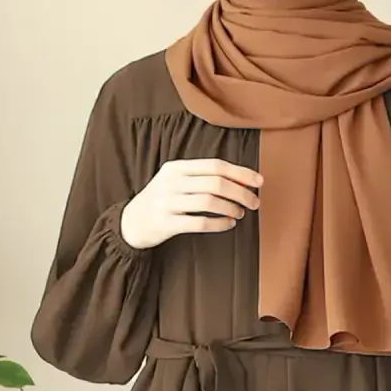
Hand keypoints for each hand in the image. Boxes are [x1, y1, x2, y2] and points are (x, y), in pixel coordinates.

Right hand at [120, 158, 262, 249]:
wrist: (132, 222)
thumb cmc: (162, 200)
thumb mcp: (175, 181)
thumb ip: (201, 177)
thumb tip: (240, 180)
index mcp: (176, 168)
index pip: (215, 166)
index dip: (240, 173)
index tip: (259, 182)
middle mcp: (172, 182)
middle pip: (216, 183)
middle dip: (241, 192)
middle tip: (254, 202)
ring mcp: (168, 202)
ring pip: (209, 202)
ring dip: (231, 208)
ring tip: (241, 213)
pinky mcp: (168, 223)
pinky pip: (200, 223)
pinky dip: (219, 224)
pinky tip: (229, 224)